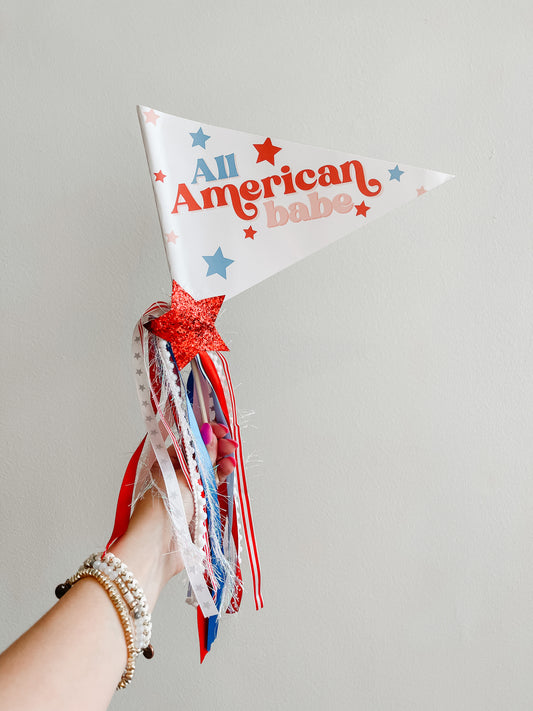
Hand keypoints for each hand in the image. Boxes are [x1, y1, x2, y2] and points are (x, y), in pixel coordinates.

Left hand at [110, 421, 237, 606]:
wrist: (156, 547)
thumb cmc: (162, 509)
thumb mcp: (184, 476)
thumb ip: (201, 456)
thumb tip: (208, 431)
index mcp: (165, 463)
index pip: (188, 442)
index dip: (205, 434)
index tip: (220, 429)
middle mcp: (176, 475)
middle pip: (200, 455)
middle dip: (216, 447)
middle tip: (230, 443)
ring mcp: (187, 491)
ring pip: (208, 470)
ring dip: (221, 460)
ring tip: (232, 455)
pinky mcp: (198, 507)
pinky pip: (212, 487)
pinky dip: (221, 476)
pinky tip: (229, 468)